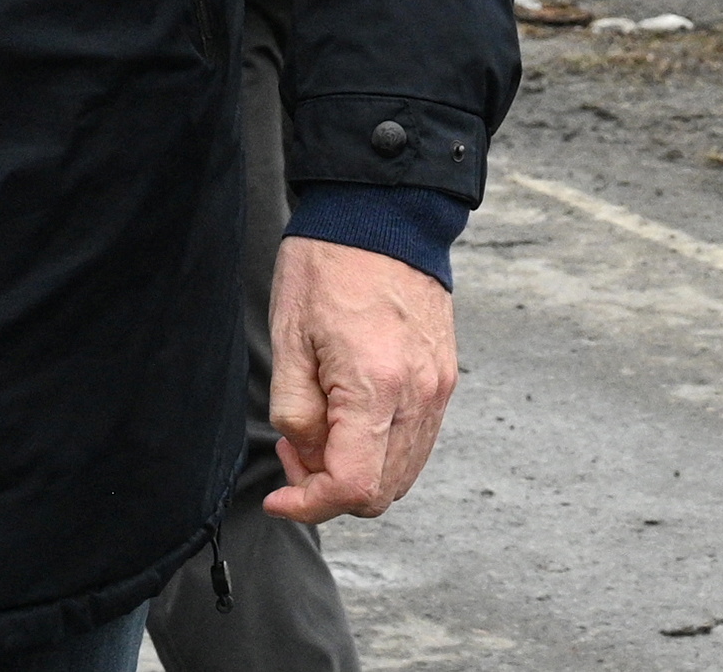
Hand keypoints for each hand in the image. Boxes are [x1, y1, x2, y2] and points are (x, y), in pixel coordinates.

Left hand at [262, 237, 458, 521]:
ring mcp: (438, 387)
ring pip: (401, 473)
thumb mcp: (289, 341)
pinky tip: (352, 415)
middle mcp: (419, 395)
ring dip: (357, 472)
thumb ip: (297, 414)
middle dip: (329, 490)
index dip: (309, 506)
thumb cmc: (329, 268)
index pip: (352, 488)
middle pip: (381, 492)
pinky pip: (417, 441)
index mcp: (377, 387)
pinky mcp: (443, 376)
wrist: (383, 216)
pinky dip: (382, 450)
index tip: (279, 497)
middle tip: (295, 448)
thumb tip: (309, 458)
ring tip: (321, 427)